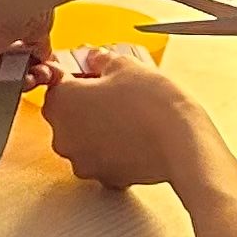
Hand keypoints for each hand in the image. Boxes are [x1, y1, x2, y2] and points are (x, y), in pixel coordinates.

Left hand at [42, 45, 194, 192]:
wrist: (181, 143)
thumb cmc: (152, 104)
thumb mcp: (125, 65)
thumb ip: (101, 59)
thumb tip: (94, 58)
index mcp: (60, 102)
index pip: (55, 82)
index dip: (75, 73)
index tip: (90, 71)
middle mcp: (63, 136)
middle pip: (66, 113)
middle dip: (85, 101)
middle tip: (113, 91)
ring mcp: (82, 160)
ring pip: (82, 138)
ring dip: (97, 126)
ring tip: (126, 113)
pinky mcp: (103, 178)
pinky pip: (101, 158)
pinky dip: (111, 149)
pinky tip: (132, 136)